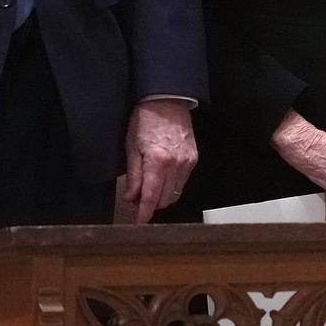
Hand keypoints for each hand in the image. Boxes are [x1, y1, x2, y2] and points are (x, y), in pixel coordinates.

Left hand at [122, 98, 197, 224]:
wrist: (168, 101)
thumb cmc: (145, 120)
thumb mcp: (131, 147)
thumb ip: (133, 175)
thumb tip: (132, 198)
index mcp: (157, 162)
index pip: (151, 198)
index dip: (143, 215)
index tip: (138, 225)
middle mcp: (176, 166)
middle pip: (164, 200)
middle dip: (150, 205)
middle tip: (136, 200)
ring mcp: (188, 163)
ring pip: (175, 193)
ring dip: (161, 197)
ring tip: (148, 189)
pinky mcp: (194, 159)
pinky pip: (182, 182)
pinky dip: (171, 186)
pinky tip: (162, 178)